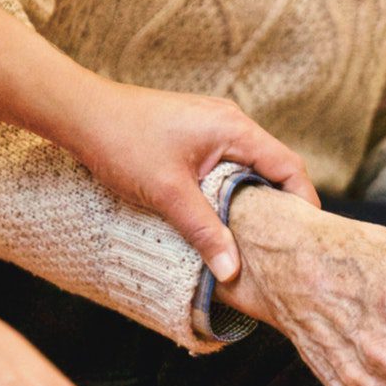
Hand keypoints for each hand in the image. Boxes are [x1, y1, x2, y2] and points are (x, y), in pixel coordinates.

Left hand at [63, 81, 319, 281]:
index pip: (289, 166)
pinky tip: (220, 217)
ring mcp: (211, 126)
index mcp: (234, 129)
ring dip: (252, 200)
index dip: (303, 203)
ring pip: (248, 168)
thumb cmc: (122, 142)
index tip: (305, 238)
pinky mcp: (193, 135)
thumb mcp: (168, 194)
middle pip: (273, 168)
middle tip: (282, 246)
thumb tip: (233, 272)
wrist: (81, 113)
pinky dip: (230, 191)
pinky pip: (226, 165)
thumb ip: (204, 232)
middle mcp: (230, 122)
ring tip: (254, 239)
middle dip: (280, 206)